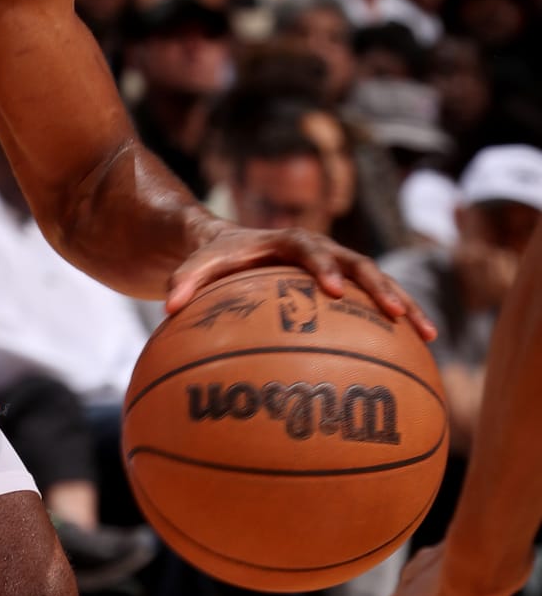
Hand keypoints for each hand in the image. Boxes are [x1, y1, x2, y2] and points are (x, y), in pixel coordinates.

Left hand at [164, 226, 436, 339]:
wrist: (230, 248)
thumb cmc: (214, 260)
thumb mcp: (195, 266)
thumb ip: (184, 281)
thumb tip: (167, 307)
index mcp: (288, 242)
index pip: (310, 249)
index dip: (324, 266)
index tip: (333, 289)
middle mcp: (321, 251)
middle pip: (359, 264)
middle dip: (379, 287)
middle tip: (395, 313)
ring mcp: (337, 268)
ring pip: (378, 283)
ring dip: (403, 305)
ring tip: (428, 335)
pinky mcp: (344, 289)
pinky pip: (373, 305)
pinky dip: (395, 325)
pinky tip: (418, 352)